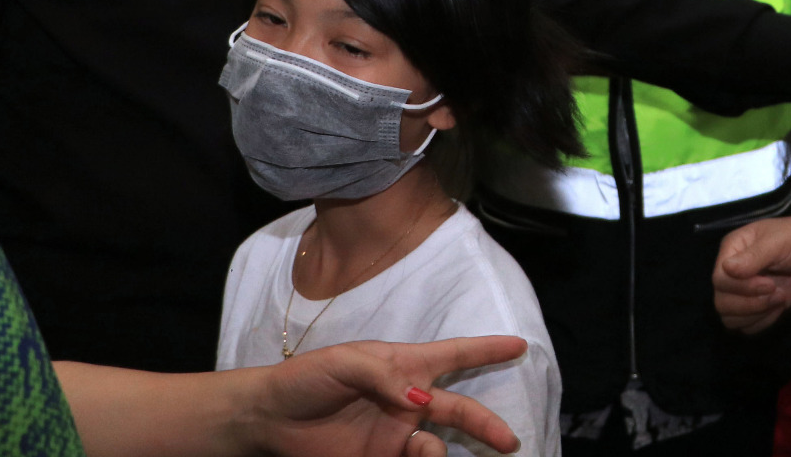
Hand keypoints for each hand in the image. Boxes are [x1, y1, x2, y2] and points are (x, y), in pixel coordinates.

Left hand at [244, 336, 528, 455]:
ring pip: (437, 446)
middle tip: (510, 442)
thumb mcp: (343, 362)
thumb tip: (421, 399)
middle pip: (459, 410)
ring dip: (437, 452)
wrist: (269, 420)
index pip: (454, 355)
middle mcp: (407, 400)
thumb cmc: (306, 379)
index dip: (487, 350)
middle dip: (487, 425)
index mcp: (404, 366)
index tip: (520, 345)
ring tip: (420, 451)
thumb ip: (384, 375)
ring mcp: (395, 435)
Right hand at [714, 210, 790, 333]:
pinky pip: (747, 326)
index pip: (719, 279)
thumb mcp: (778, 243)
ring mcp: (745, 290)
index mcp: (732, 249)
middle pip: (722, 302)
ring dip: (756, 314)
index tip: (770, 284)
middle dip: (750, 304)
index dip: (742, 288)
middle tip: (777, 292)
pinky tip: (779, 307)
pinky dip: (763, 322)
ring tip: (779, 298)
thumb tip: (726, 269)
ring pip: (731, 318)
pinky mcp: (758, 306)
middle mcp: (732, 271)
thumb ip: (753, 258)